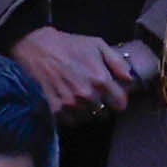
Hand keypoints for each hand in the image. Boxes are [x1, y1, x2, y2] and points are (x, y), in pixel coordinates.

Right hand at [12, 25, 128, 119]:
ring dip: (86, 111)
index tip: (113, 96)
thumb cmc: (69, 44)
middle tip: (93, 95)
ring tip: (80, 98)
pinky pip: (71, 122)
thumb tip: (129, 79)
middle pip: (104, 113)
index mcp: (100, 79)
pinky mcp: (55, 109)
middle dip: (102, 105)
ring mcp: (71, 104)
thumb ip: (117, 62)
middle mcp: (87, 95)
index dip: (118, 100)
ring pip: (88, 119)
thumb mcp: (97, 45)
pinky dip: (72, 115)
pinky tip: (69, 103)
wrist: (36, 47)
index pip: (120, 104)